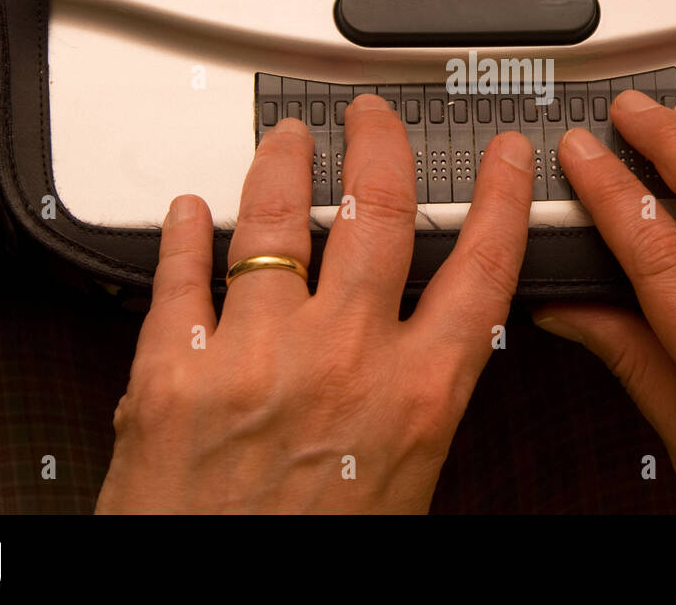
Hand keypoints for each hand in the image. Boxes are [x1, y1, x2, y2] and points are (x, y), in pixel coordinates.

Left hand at [96, 93, 534, 512]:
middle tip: (369, 118)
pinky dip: (183, 231)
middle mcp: (341, 359)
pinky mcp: (172, 371)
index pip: (481, 265)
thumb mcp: (406, 481)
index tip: (503, 156)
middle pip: (376, 210)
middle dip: (378, 143)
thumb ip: (417, 400)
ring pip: (274, 216)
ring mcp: (254, 356)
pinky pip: (181, 273)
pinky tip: (187, 211)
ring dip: (281, 164)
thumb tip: (429, 343)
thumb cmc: (313, 558)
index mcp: (416, 395)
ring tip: (284, 140)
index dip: (500, 196)